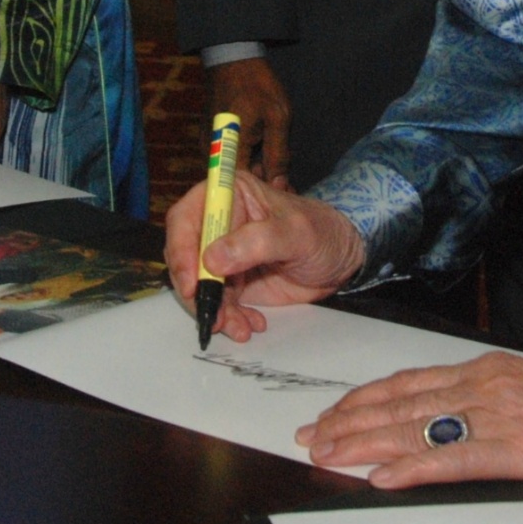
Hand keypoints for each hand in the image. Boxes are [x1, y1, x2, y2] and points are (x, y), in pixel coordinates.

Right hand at [163, 168, 366, 340]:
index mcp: (228, 196)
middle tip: (213, 315)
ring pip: (200, 287)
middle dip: (196, 290)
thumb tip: (213, 260)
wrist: (342, 260)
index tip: (191, 283)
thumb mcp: (296, 233)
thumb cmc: (322, 232)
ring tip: (239, 327)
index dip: (180, 250)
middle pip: (185, 257)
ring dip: (215, 311)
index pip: (185, 218)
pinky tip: (251, 325)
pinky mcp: (233, 282)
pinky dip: (230, 319)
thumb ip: (256, 242)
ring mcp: (224, 256)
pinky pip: (219, 304)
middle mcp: (219, 224)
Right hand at [208, 55, 293, 187]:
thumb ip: (278, 154)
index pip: (246, 185)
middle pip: (237, 180)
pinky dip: (244, 160)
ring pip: (232, 169)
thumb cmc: (257, 86)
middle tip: (286, 180)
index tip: (287, 192)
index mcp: (229, 148)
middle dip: (262, 182)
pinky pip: (227, 158)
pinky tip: (261, 154)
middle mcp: (211, 151)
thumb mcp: (277, 118)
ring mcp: (208, 144)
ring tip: (276, 166)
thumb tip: (280, 185)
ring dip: (253, 171)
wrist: (232, 58)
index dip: (267, 191)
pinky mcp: (209, 138)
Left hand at [300, 339, 522, 487]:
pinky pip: (450, 459)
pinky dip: (409, 467)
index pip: (410, 385)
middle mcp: (482, 388)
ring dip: (363, 443)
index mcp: (488, 373)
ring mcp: (495, 417)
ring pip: (413, 429)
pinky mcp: (515, 449)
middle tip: (310, 436)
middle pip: (399, 404)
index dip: (365, 400)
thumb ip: (499, 398)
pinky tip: (380, 476)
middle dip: (349, 420)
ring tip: (327, 454)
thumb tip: (467, 417)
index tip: (333, 412)